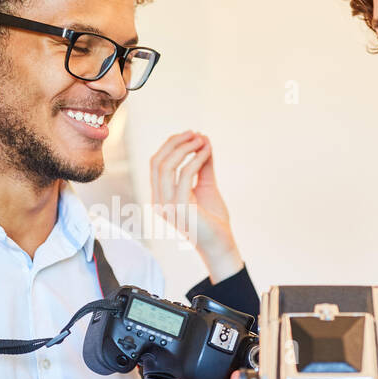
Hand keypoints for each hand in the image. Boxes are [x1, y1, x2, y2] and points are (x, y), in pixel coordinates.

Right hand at [149, 131, 242, 281]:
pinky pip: (184, 175)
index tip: (191, 135)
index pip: (156, 164)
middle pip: (157, 162)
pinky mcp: (180, 208)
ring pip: (166, 166)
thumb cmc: (213, 220)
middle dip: (175, 143)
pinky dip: (196, 159)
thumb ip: (202, 165)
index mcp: (160, 196)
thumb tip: (203, 140)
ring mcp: (167, 205)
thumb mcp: (205, 186)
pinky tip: (207, 152)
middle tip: (195, 134)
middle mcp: (159, 200)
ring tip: (202, 140)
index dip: (171, 145)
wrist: (220, 244)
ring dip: (184, 148)